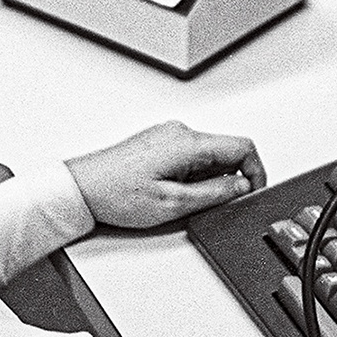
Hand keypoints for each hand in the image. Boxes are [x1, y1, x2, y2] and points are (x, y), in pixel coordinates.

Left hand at [65, 121, 266, 227]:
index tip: (252, 193)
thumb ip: (215, 194)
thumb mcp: (173, 204)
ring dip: (208, 179)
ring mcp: (169, 135)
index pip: (243, 147)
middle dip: (229, 180)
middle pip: (227, 151)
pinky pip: (191, 156)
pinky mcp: (160, 142)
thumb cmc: (115, 194)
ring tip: (180, 199)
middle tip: (209, 204)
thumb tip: (242, 187)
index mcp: (188, 143)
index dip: (256, 172)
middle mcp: (181, 132)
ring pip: (209, 155)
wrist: (80, 187)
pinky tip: (169, 191)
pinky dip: (192, 175)